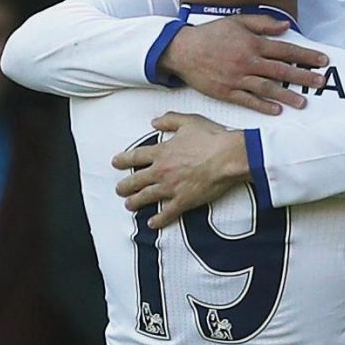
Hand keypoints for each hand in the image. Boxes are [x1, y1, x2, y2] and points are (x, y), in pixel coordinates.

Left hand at [112, 112, 249, 227]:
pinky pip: (167, 213)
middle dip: (125, 186)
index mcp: (162, 152)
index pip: (136, 156)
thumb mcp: (189, 122)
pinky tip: (152, 223)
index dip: (124, 160)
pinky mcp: (183, 201)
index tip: (116, 163)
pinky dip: (158, 219)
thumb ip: (169, 120)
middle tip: (119, 189)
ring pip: (147, 197)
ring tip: (129, 205)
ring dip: (135, 202)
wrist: (228, 157)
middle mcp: (162, 171)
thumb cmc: (212, 138)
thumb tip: (155, 121)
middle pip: (136, 180)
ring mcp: (171, 187)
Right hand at [159, 15, 328, 114]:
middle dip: (303, 76)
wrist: (182, 50)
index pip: (285, 50)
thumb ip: (263, 23)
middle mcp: (247, 61)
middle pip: (281, 70)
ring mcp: (237, 78)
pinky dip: (263, 106)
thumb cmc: (211, 34)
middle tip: (320, 82)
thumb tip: (286, 26)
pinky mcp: (226, 91)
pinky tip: (277, 110)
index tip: (322, 60)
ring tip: (303, 102)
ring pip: (267, 88)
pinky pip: (248, 100)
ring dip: (287, 96)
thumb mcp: (237, 21)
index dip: (306, 55)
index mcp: (252, 43)